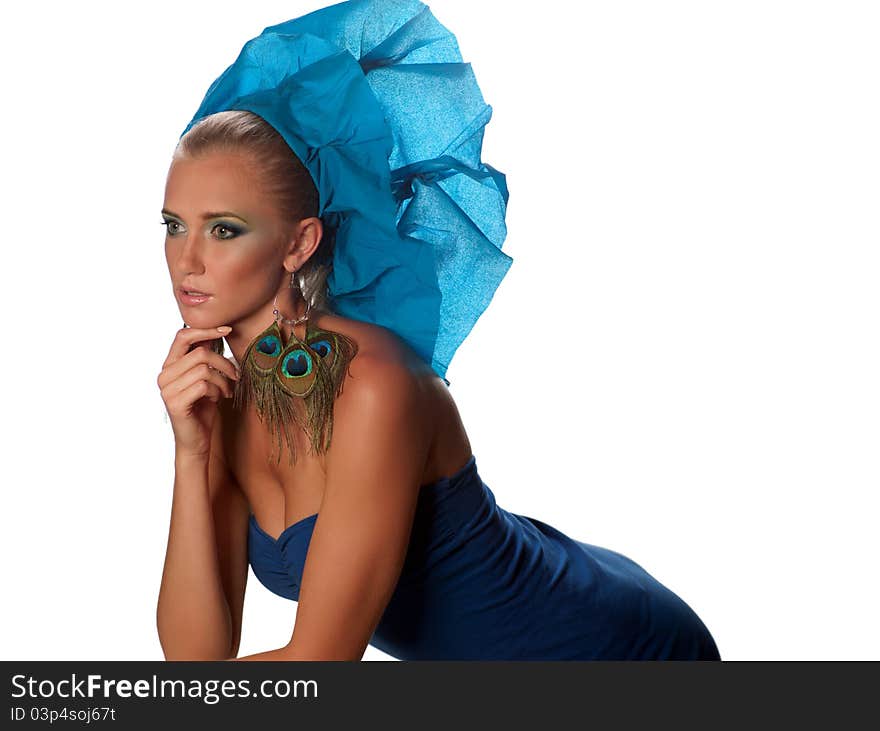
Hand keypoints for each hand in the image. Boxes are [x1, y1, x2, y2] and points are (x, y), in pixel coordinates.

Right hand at [157, 326, 239, 457]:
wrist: (197, 441)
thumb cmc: (204, 408)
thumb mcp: (207, 378)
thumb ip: (206, 357)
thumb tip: (218, 330)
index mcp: (170, 366)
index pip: (183, 336)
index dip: (206, 330)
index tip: (227, 329)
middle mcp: (164, 375)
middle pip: (199, 353)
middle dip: (224, 363)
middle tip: (235, 376)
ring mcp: (167, 389)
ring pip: (204, 369)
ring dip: (223, 380)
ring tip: (226, 391)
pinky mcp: (174, 402)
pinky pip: (203, 385)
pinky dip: (218, 391)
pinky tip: (218, 399)